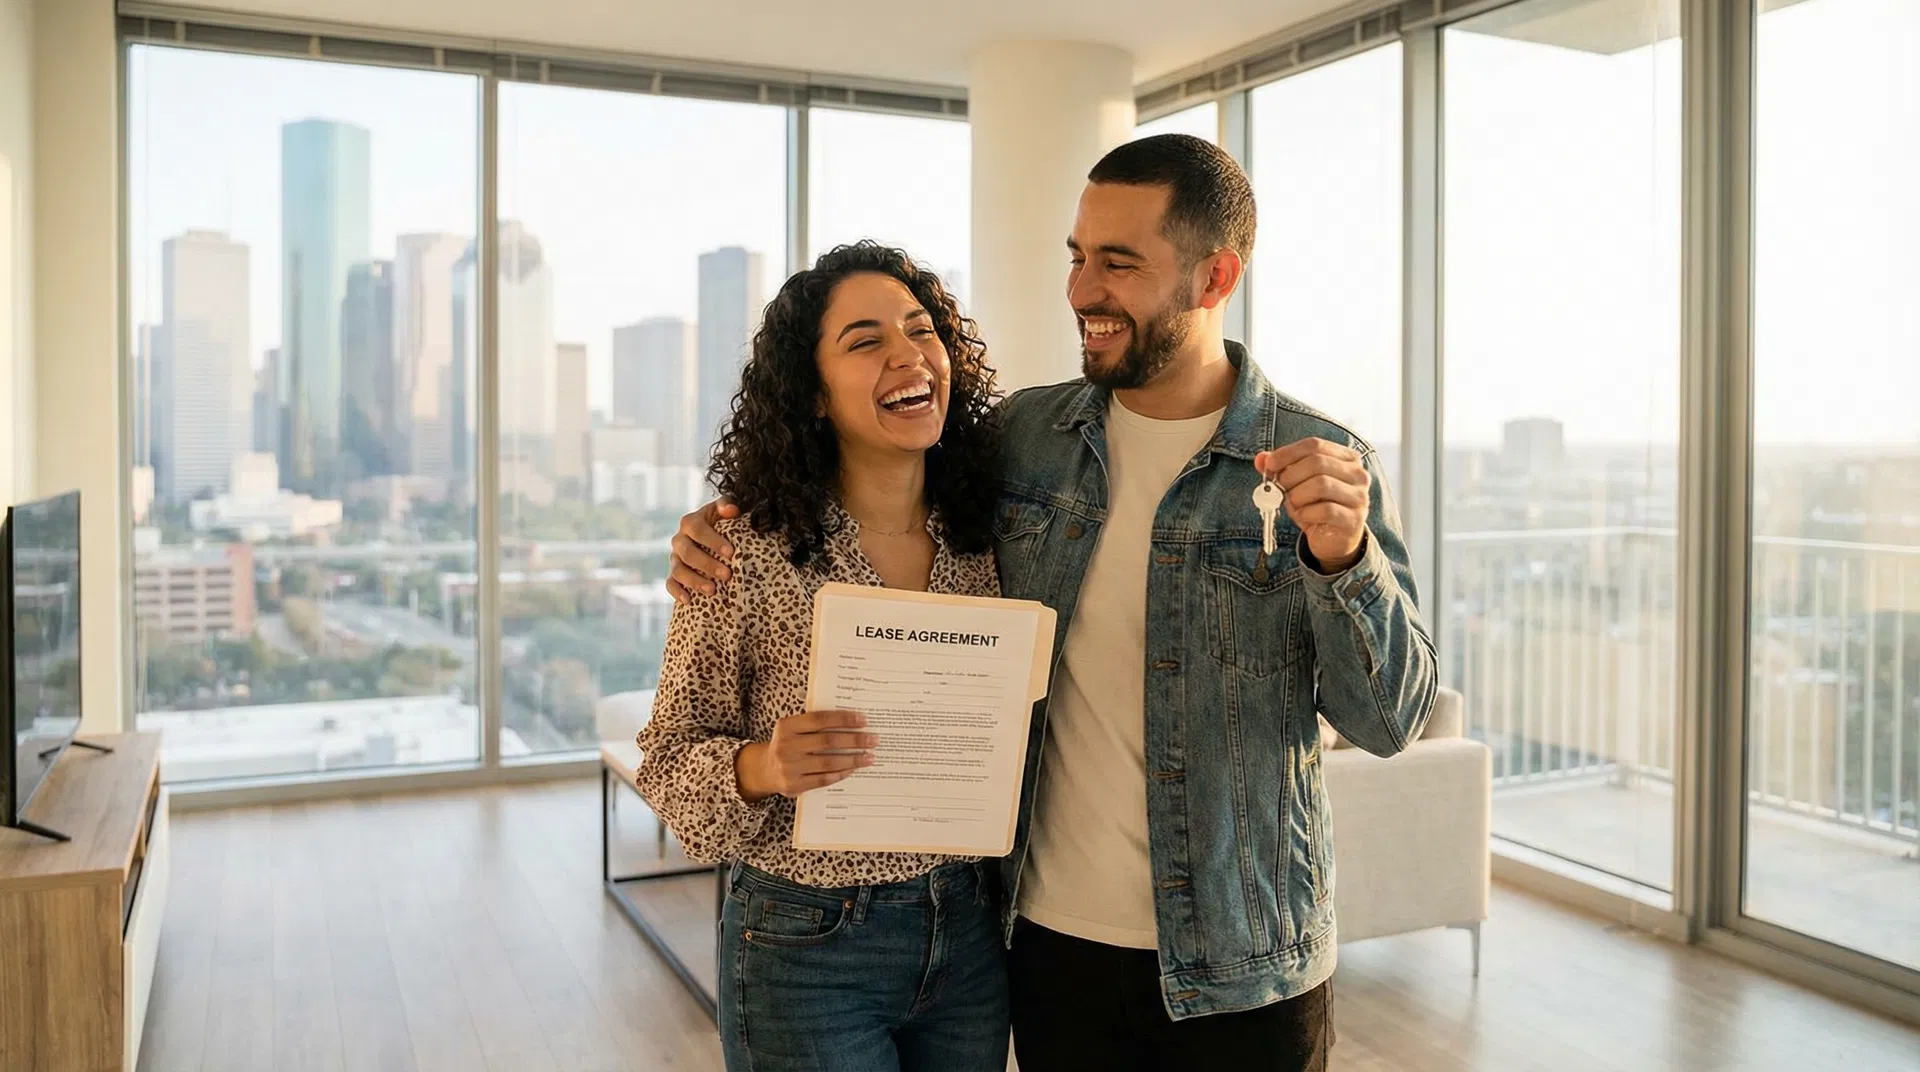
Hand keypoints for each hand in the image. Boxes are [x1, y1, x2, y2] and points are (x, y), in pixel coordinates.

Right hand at [667, 499, 740, 601]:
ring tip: (713, 590)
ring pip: (678, 570)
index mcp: (690, 522)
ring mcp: (674, 558)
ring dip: (694, 581)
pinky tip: (688, 600)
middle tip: (727, 575)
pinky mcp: (673, 574)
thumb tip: (732, 509)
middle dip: (707, 564)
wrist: (709, 536)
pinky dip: (677, 592)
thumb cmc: (720, 522)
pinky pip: (670, 583)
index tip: (731, 552)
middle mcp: (679, 540)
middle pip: (688, 553)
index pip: (698, 530)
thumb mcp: (722, 511)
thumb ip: (726, 505)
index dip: (713, 541)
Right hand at [735, 711, 876, 801]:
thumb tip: (852, 720)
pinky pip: (823, 779)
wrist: (764, 769)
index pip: (820, 719)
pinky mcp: (794, 785)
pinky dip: (841, 774)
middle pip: (827, 741)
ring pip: (828, 762)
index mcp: (786, 726)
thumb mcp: (793, 728)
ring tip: (869, 756)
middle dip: (854, 740)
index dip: (843, 719)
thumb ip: (814, 723)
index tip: (863, 720)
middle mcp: (786, 746)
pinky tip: (853, 769)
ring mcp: (789, 768)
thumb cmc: (787, 744)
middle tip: (873, 739)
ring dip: (853, 759)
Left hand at [1252, 438, 1369, 572]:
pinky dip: (1307, 512)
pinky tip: (1304, 516)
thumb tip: (1261, 459)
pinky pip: (1326, 510)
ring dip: (1298, 495)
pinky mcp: (1353, 519)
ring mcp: (1359, 497)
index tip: (1270, 464)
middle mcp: (1358, 474)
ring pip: (1321, 484)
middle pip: (1317, 462)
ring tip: (1293, 504)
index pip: (1315, 444)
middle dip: (1290, 476)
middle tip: (1280, 488)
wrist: (1333, 540)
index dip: (1288, 453)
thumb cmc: (1316, 507)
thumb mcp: (1297, 485)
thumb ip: (1281, 469)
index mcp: (1346, 458)